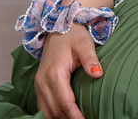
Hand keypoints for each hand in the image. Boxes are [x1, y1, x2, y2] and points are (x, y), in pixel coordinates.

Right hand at [33, 0, 112, 118]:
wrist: (60, 26)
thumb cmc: (74, 36)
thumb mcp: (85, 44)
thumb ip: (90, 59)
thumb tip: (98, 74)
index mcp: (54, 73)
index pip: (65, 103)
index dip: (76, 116)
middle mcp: (43, 81)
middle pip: (54, 111)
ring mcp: (39, 84)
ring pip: (46, 111)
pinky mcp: (39, 85)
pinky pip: (43, 106)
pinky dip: (53, 114)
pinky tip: (65, 116)